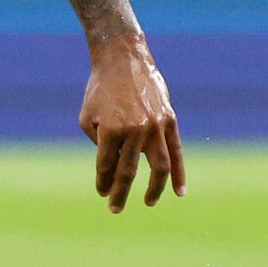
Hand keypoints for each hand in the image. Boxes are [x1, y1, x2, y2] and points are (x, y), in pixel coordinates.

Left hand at [78, 37, 183, 212]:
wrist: (123, 58)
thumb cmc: (101, 88)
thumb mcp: (88, 116)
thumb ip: (98, 144)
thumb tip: (112, 167)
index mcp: (110, 130)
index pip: (106, 166)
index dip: (103, 182)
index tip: (102, 192)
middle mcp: (134, 130)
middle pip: (128, 172)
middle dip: (120, 193)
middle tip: (115, 208)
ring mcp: (154, 126)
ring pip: (158, 168)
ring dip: (153, 190)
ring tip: (148, 202)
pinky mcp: (169, 121)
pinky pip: (176, 153)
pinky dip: (179, 174)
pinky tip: (179, 192)